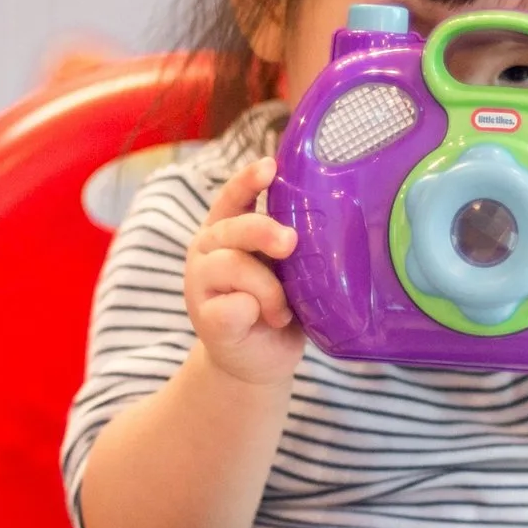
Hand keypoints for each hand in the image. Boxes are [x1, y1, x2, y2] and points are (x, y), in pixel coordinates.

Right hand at [186, 156, 306, 385]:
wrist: (257, 362)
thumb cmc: (277, 307)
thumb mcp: (286, 270)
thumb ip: (289, 246)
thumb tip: (327, 227)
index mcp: (228, 229)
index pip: (235, 196)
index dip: (249, 179)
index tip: (270, 165)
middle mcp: (209, 248)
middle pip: (235, 228)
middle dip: (264, 231)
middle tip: (290, 243)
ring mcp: (200, 283)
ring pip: (234, 266)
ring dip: (268, 289)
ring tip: (282, 311)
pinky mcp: (205, 319)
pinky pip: (232, 307)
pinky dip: (254, 312)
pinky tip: (262, 321)